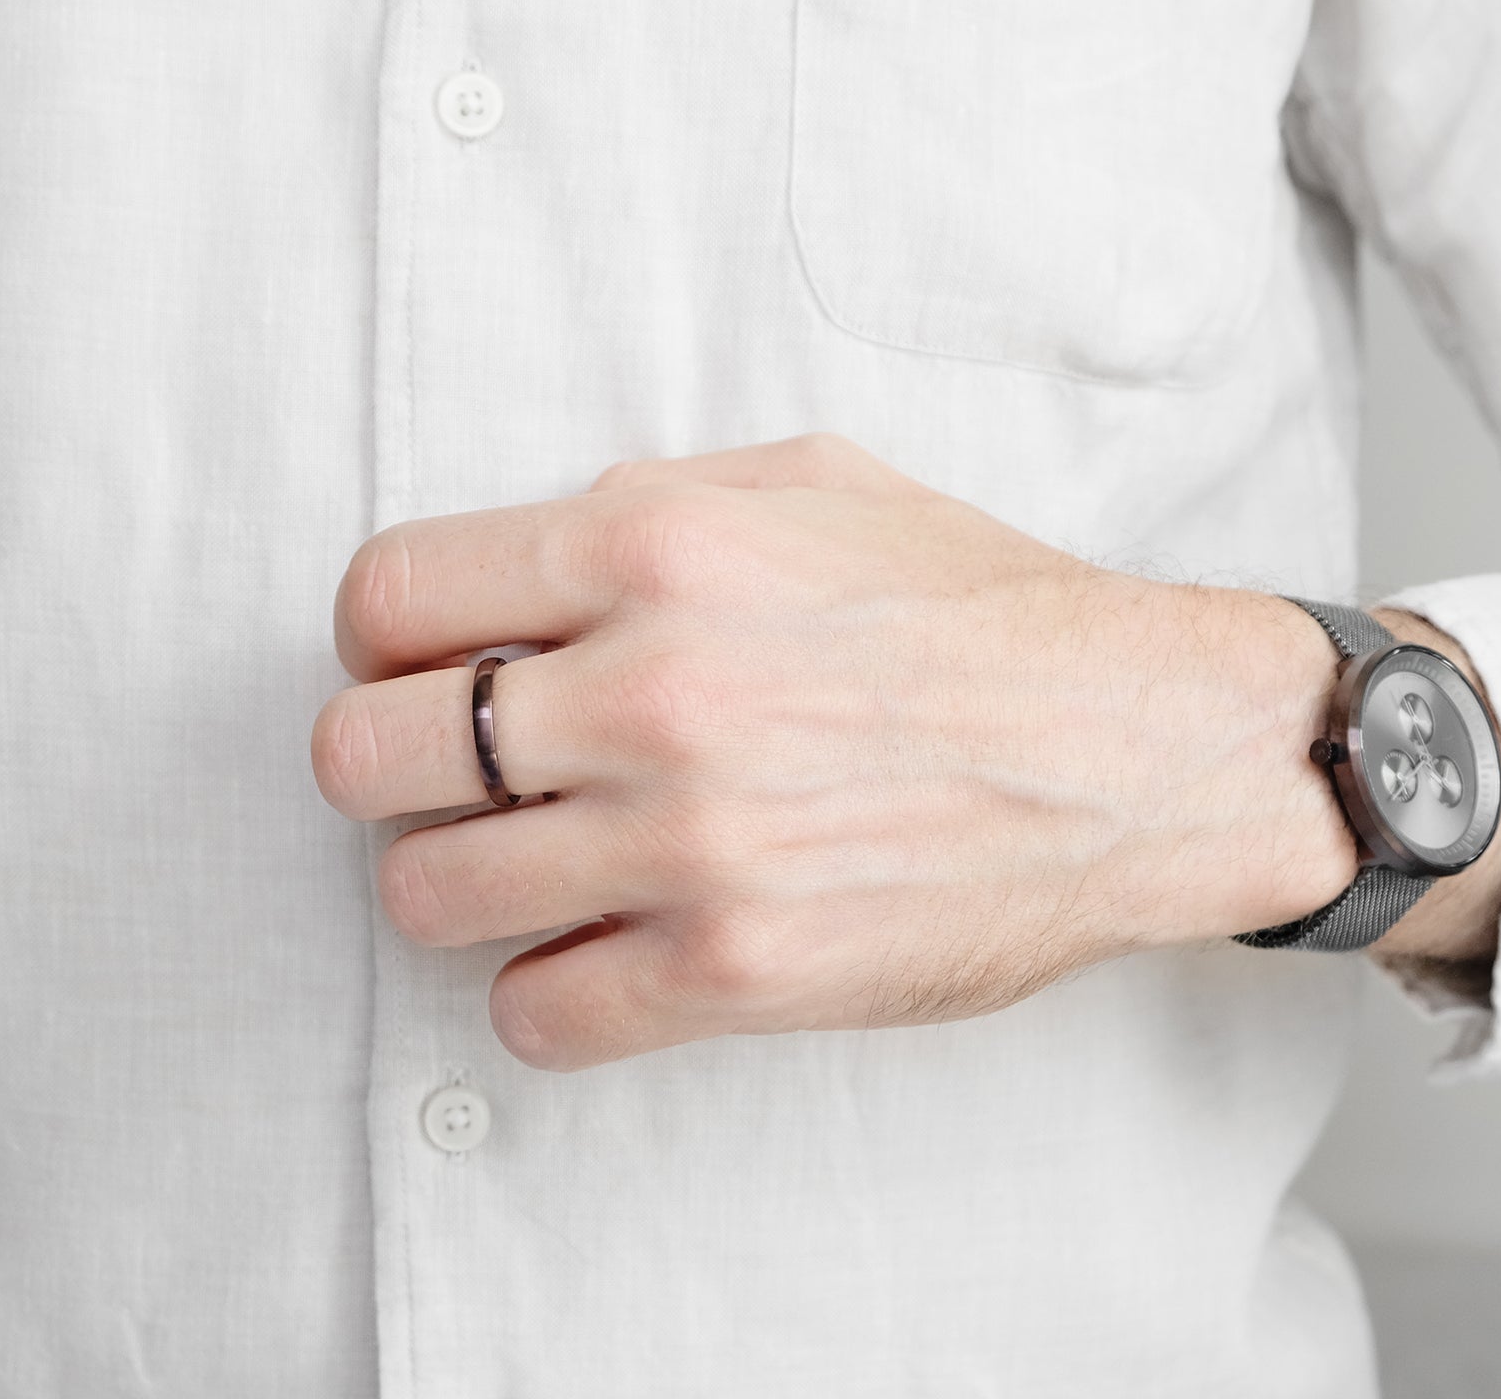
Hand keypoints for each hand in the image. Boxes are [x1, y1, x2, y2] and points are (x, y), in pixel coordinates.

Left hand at [312, 434, 1359, 1069]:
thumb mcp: (817, 482)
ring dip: (463, 884)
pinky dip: (546, 993)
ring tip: (540, 867)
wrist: (1140, 750)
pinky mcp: (738, 970)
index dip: (382, 641)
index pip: (384, 599)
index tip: (424, 669)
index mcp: (658, 548)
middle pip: (361, 753)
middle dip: (390, 764)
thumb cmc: (985, 613)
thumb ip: (648, 502)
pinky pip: (533, 1018)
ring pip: (424, 895)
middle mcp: (654, 691)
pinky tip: (604, 951)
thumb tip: (524, 561)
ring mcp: (690, 844)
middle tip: (460, 776)